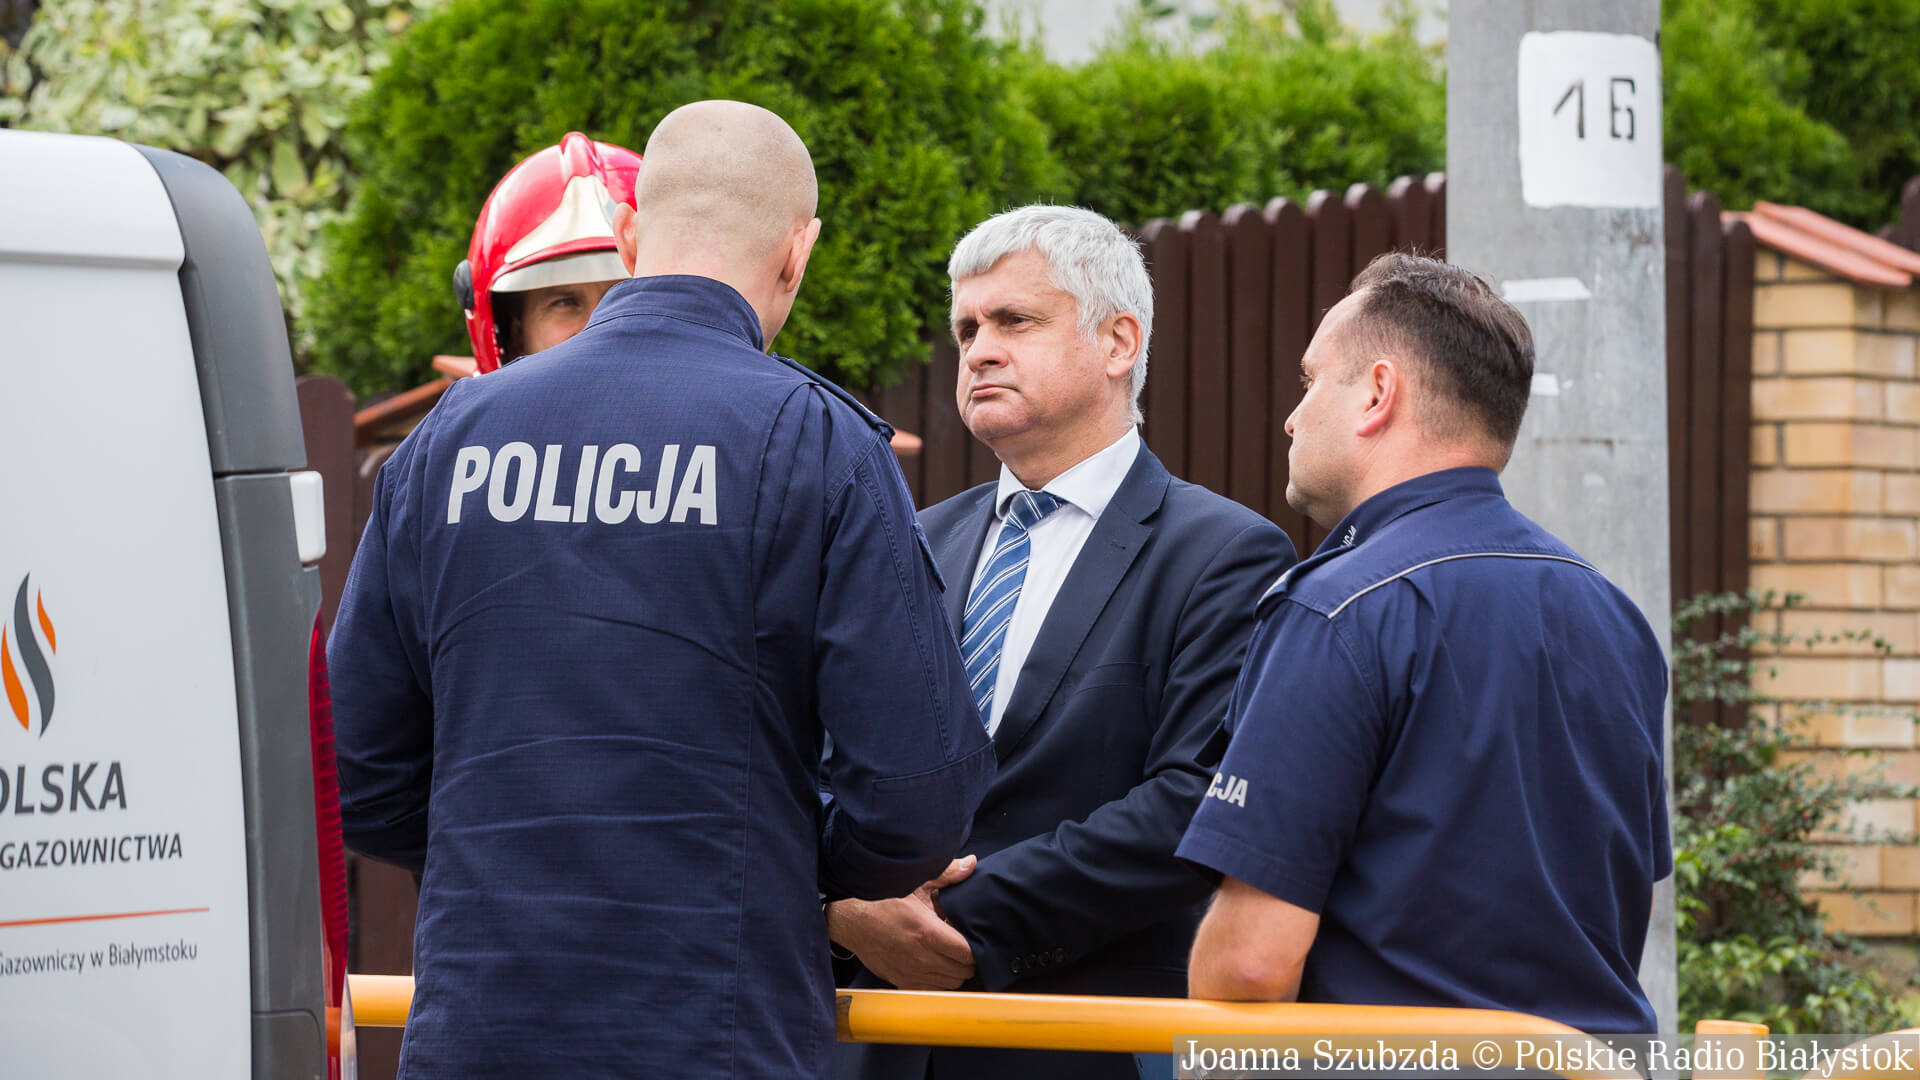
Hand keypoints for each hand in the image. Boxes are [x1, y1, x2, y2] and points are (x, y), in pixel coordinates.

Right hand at [826, 856, 976, 989]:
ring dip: (955, 971)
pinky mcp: (902, 982)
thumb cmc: (882, 902)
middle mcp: (921, 958)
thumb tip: (971, 864)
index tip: (973, 938)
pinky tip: (936, 965)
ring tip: (951, 955)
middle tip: (964, 946)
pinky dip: (940, 981)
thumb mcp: (915, 883)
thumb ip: (948, 874)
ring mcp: (911, 973)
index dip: (976, 947)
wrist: (852, 921)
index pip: (967, 953)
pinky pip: (933, 990)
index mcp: (927, 933)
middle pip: (962, 972)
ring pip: (950, 984)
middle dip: (968, 960)